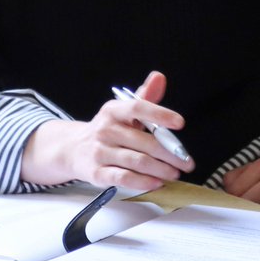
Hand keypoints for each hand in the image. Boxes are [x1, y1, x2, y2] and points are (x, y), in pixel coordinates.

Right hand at [19, 71, 193, 190]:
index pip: (138, 107)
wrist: (73, 149)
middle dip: (170, 154)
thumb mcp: (122, 111)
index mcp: (114, 111)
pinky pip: (123, 178)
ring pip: (137, 161)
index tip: (180, 123)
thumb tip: (159, 77)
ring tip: (175, 173)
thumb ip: (144, 97)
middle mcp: (106, 130)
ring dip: (161, 169)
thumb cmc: (107, 130)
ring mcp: (100, 152)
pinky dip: (143, 182)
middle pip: (144, 141)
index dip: (160, 114)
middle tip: (186, 162)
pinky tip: (157, 183)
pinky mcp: (97, 173)